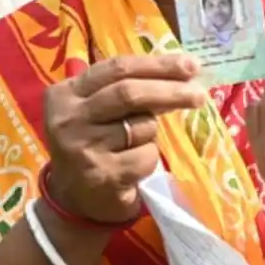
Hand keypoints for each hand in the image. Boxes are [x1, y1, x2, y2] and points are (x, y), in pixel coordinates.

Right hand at [42, 53, 208, 224]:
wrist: (73, 199)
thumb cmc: (93, 145)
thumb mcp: (96, 111)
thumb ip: (125, 89)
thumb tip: (181, 73)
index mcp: (66, 93)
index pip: (117, 69)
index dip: (157, 64)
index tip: (190, 65)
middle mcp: (69, 118)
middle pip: (129, 93)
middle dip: (170, 90)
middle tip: (199, 94)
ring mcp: (83, 148)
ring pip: (141, 126)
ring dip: (152, 133)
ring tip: (139, 144)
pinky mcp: (102, 175)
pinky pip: (145, 156)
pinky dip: (150, 157)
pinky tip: (135, 167)